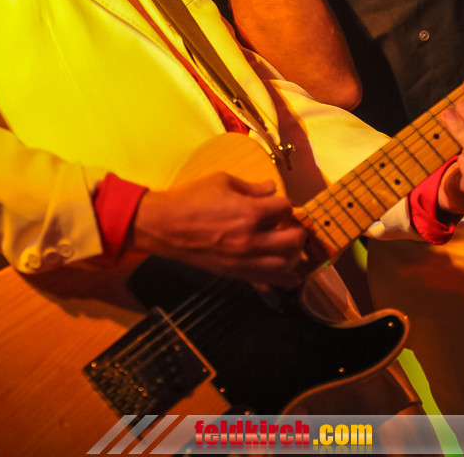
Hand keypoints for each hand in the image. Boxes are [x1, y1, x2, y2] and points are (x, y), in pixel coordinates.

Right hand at [132, 171, 308, 286]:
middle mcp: (253, 239)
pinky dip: (285, 277)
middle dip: (297, 230)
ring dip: (294, 254)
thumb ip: (252, 187)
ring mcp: (246, 260)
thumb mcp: (223, 181)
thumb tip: (271, 189)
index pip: (285, 208)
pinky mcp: (238, 274)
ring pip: (287, 265)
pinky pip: (271, 281)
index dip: (284, 204)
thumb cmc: (193, 198)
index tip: (278, 204)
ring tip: (288, 246)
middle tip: (290, 225)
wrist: (166, 226)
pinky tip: (289, 271)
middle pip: (295, 240)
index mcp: (251, 212)